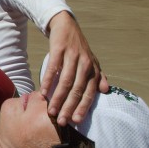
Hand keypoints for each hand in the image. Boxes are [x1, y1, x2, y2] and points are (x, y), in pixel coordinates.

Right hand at [42, 11, 108, 125]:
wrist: (66, 25)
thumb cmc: (78, 47)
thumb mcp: (91, 61)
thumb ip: (98, 76)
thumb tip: (105, 91)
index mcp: (93, 69)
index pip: (89, 92)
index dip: (83, 107)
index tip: (76, 121)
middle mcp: (85, 63)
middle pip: (77, 89)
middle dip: (69, 107)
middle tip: (62, 122)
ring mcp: (72, 56)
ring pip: (65, 81)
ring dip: (58, 98)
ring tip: (51, 111)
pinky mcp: (59, 49)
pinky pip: (53, 68)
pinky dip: (48, 81)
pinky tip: (43, 92)